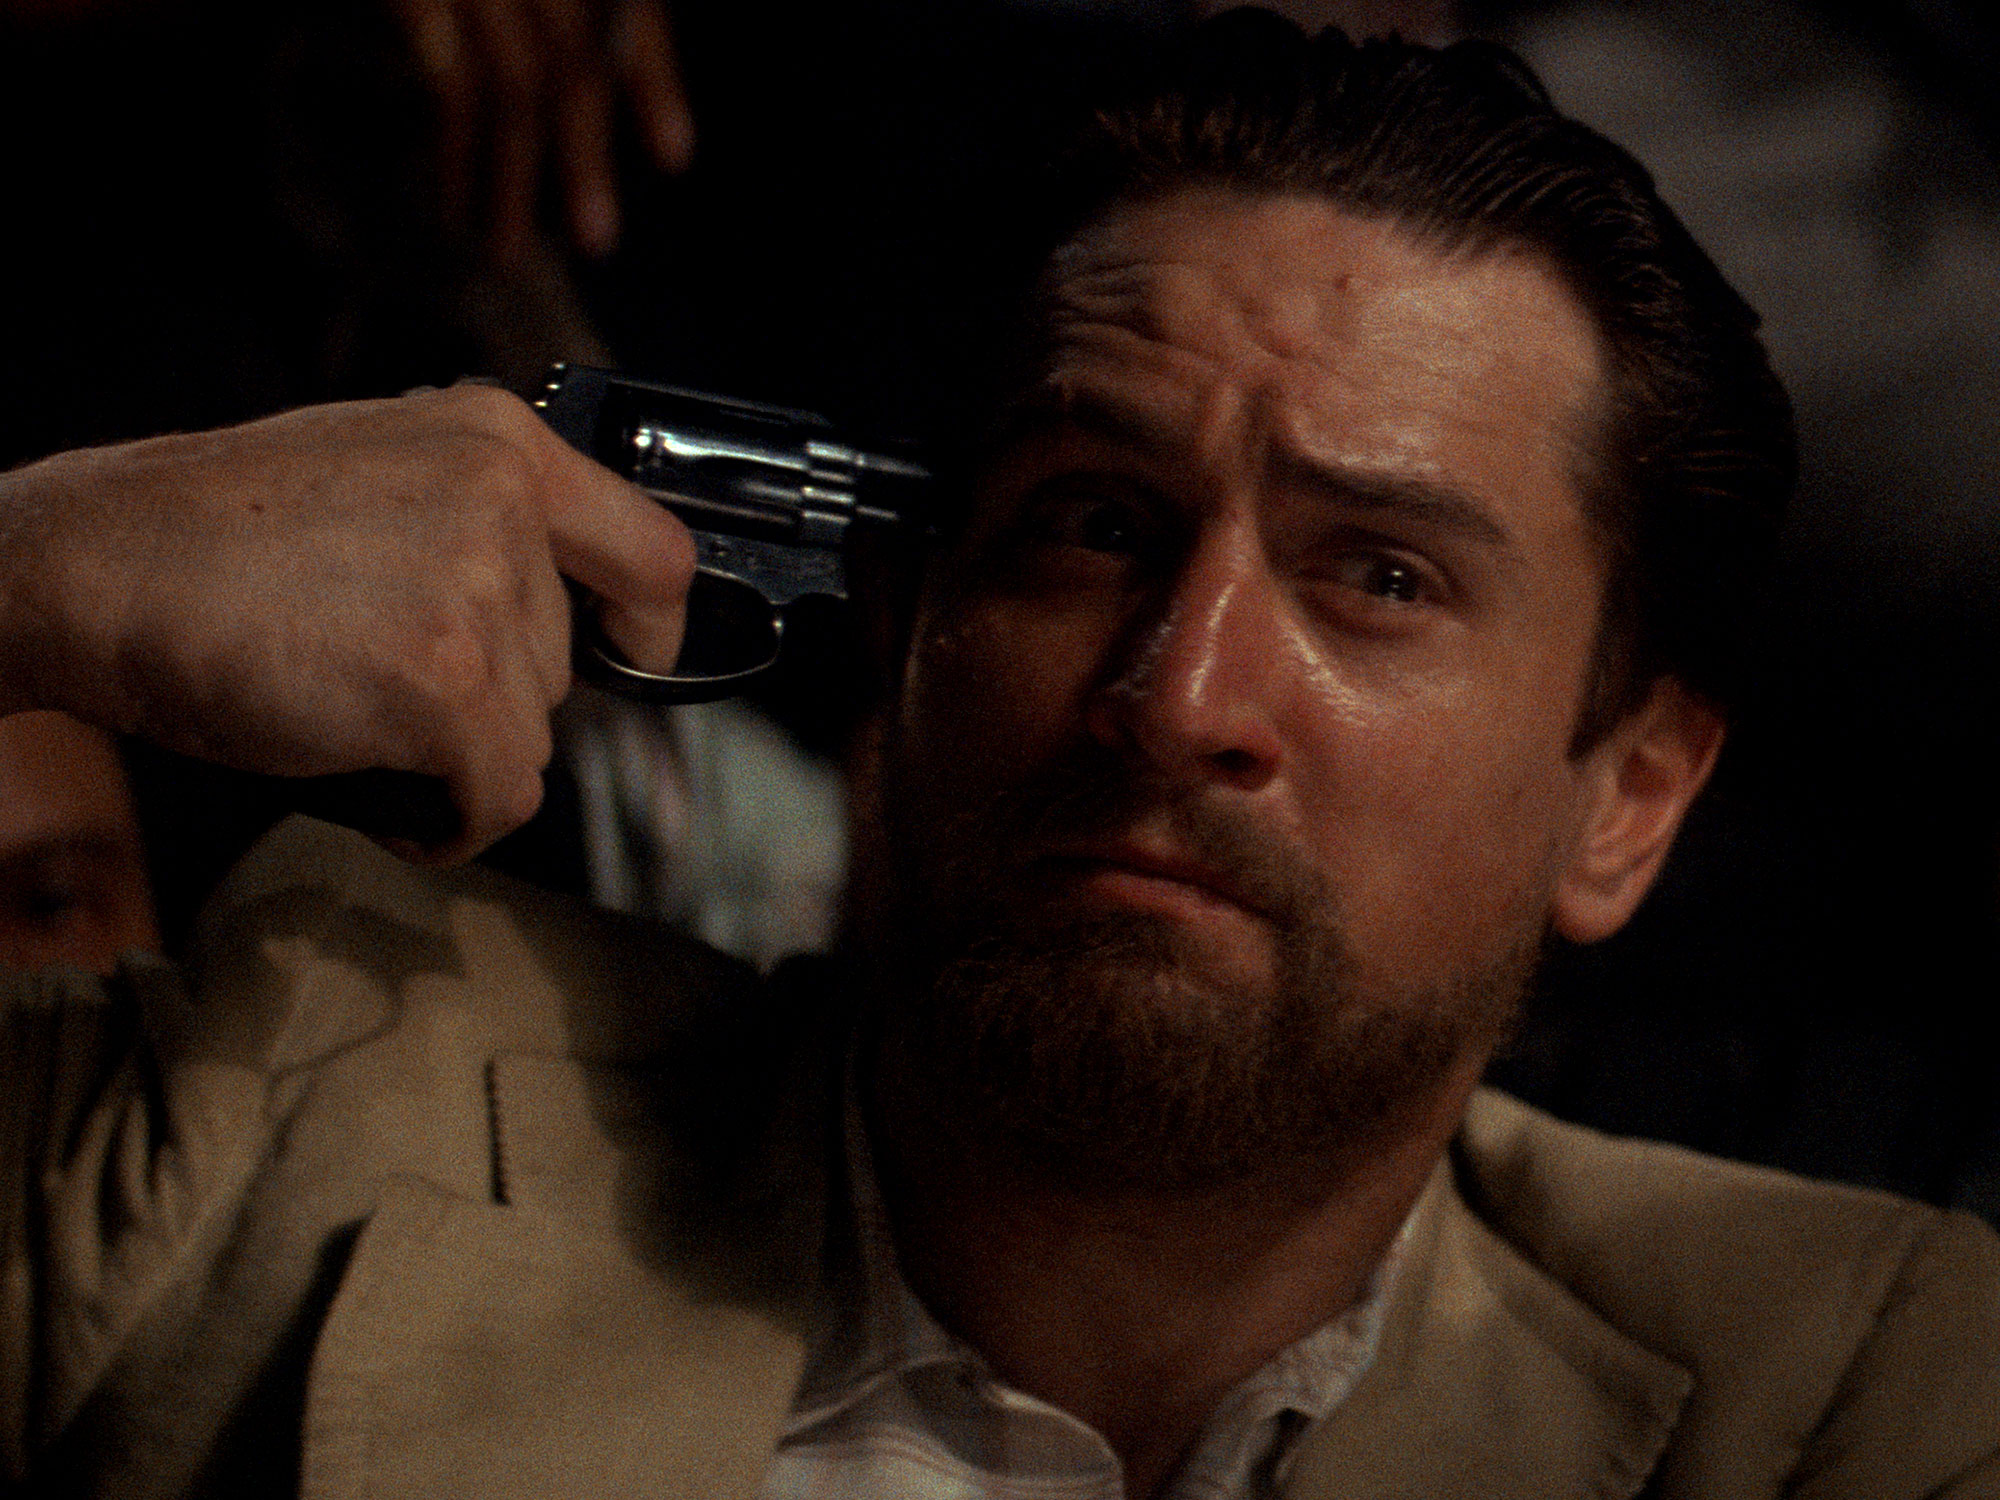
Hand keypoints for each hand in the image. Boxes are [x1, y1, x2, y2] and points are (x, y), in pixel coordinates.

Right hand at [0, 385, 693, 859]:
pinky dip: (452, 824)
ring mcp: (477, 588)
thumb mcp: (379, 476)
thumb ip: (481, 523)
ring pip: (532, 737)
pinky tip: (388, 803)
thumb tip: (558, 612)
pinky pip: (501, 796)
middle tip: (384, 685)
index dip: (656, 625)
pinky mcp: (445, 681)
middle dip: (490, 700)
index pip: (652, 548)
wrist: (89, 567)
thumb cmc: (212, 538)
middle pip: (565, 664)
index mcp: (498, 439)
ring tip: (356, 719)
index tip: (636, 659)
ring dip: (458, 758)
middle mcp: (503, 500)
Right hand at [388, 0, 694, 260]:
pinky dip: (458, 146)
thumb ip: (557, 14)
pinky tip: (456, 198)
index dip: (653, 80)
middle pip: (573, 59)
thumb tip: (617, 95)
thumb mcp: (489, 1)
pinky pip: (450, 80)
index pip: (630, 5)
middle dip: (584, 157)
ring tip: (505, 250)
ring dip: (514, 178)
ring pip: (516, 83)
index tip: (675, 157)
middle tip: (597, 242)